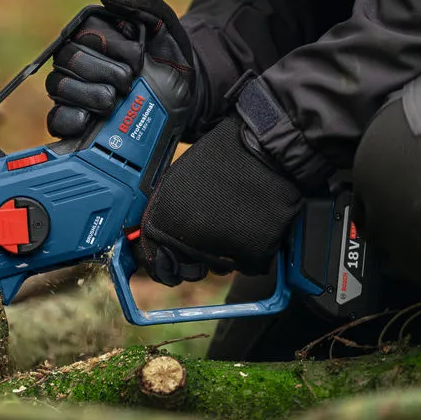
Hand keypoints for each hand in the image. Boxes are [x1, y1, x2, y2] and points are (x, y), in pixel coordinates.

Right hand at [46, 0, 201, 137]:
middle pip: (68, 59)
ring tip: (112, 102)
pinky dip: (68, 119)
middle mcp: (76, 58)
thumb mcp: (163, 25)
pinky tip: (86, 120)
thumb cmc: (166, 58)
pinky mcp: (71, 117)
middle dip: (102, 72)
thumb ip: (140, 2)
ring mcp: (70, 88)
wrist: (180, 96)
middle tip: (128, 83)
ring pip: (58, 86)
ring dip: (87, 95)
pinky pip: (55, 119)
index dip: (111, 47)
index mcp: (94, 31)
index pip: (84, 33)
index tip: (138, 60)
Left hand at [137, 112, 302, 285]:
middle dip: (197, 260)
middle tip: (211, 236)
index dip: (167, 265)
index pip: (158, 265)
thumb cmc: (221, 158)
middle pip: (190, 270)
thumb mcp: (176, 180)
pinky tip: (251, 224)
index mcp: (166, 221)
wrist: (263, 149)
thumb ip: (164, 214)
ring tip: (233, 221)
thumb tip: (157, 240)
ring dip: (224, 255)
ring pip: (220, 268)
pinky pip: (250, 265)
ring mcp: (222, 247)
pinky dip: (252, 251)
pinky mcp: (254, 252)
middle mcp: (190, 238)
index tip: (172, 265)